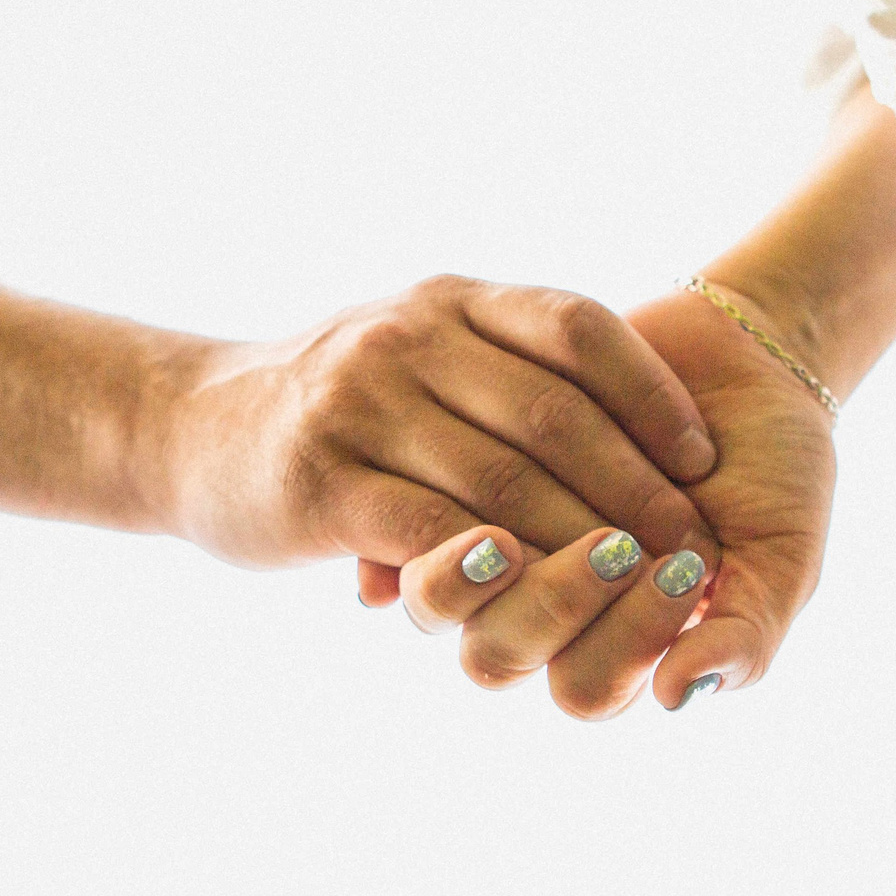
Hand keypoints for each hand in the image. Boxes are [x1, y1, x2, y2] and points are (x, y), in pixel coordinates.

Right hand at [156, 277, 717, 570]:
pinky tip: (545, 594)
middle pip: (554, 413)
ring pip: (504, 480)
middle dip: (636, 486)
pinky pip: (435, 531)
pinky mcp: (324, 482)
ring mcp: (361, 404)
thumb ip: (509, 365)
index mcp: (450, 301)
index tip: (703, 457)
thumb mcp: (421, 349)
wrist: (192, 428)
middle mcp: (408, 337)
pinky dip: (500, 566)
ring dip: (584, 539)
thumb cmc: (338, 403)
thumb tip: (637, 416)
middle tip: (691, 543)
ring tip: (640, 582)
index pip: (578, 329)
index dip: (653, 394)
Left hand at [395, 282, 833, 715]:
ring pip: (439, 596)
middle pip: (494, 659)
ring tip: (545, 510)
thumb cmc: (773, 480)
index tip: (687, 569)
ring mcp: (497, 548)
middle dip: (555, 603)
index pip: (584, 689)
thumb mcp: (782, 562)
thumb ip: (743, 640)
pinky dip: (457, 500)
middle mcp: (545, 615)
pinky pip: (422, 515)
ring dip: (491, 563)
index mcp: (618, 651)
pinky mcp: (461, 477)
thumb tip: (675, 696)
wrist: (740, 364)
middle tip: (618, 544)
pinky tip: (506, 452)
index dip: (624, 643)